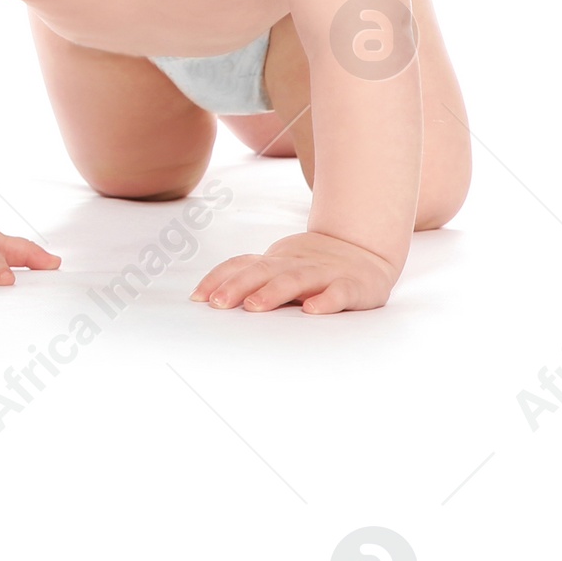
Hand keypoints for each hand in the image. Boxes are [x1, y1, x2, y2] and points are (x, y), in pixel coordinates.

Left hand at [190, 231, 396, 314]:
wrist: (364, 250)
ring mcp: (323, 273)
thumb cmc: (312, 266)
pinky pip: (338, 293)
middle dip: (238, 286)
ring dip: (274, 292)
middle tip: (218, 304)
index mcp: (276, 262)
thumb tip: (208, 298)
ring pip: (296, 280)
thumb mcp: (280, 268)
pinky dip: (325, 300)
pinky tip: (312, 311)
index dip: (219, 278)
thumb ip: (252, 278)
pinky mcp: (351, 285)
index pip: (242, 265)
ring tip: (255, 306)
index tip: (197, 298)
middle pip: (263, 272)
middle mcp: (295, 264)